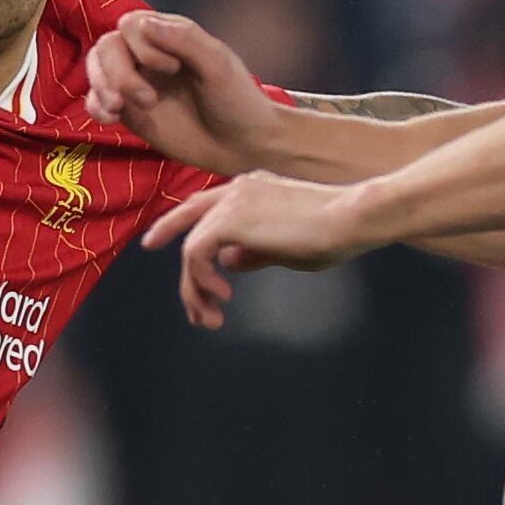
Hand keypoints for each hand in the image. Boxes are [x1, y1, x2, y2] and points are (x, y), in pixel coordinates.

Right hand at [84, 10, 280, 175]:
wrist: (242, 146)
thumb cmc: (237, 101)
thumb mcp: (218, 65)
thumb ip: (184, 40)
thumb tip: (143, 24)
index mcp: (170, 36)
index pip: (131, 25)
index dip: (141, 44)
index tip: (172, 69)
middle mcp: (148, 56)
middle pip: (107, 47)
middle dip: (117, 72)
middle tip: (147, 99)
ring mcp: (137, 84)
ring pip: (96, 71)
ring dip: (102, 87)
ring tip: (120, 109)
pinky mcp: (130, 112)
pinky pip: (97, 102)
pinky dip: (96, 107)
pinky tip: (111, 119)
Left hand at [145, 172, 366, 328]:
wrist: (350, 217)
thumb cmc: (332, 232)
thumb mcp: (287, 246)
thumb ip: (254, 251)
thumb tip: (229, 263)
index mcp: (252, 188)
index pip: (204, 205)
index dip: (176, 224)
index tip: (153, 243)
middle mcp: (237, 188)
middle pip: (188, 220)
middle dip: (180, 264)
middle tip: (191, 307)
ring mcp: (232, 201)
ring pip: (192, 247)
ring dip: (196, 288)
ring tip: (212, 316)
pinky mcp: (229, 220)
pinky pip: (196, 254)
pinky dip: (201, 280)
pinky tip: (222, 298)